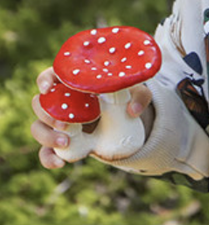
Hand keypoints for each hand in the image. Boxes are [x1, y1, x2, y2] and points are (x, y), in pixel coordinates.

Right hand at [31, 67, 152, 167]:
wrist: (124, 120)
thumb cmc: (126, 96)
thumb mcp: (137, 92)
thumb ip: (140, 97)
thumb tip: (132, 111)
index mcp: (74, 81)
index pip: (51, 75)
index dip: (45, 80)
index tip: (48, 88)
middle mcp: (61, 100)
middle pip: (40, 103)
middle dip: (47, 114)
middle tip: (63, 123)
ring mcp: (57, 122)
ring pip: (38, 127)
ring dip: (47, 136)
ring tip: (65, 143)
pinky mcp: (60, 141)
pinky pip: (45, 152)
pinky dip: (48, 158)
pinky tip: (59, 163)